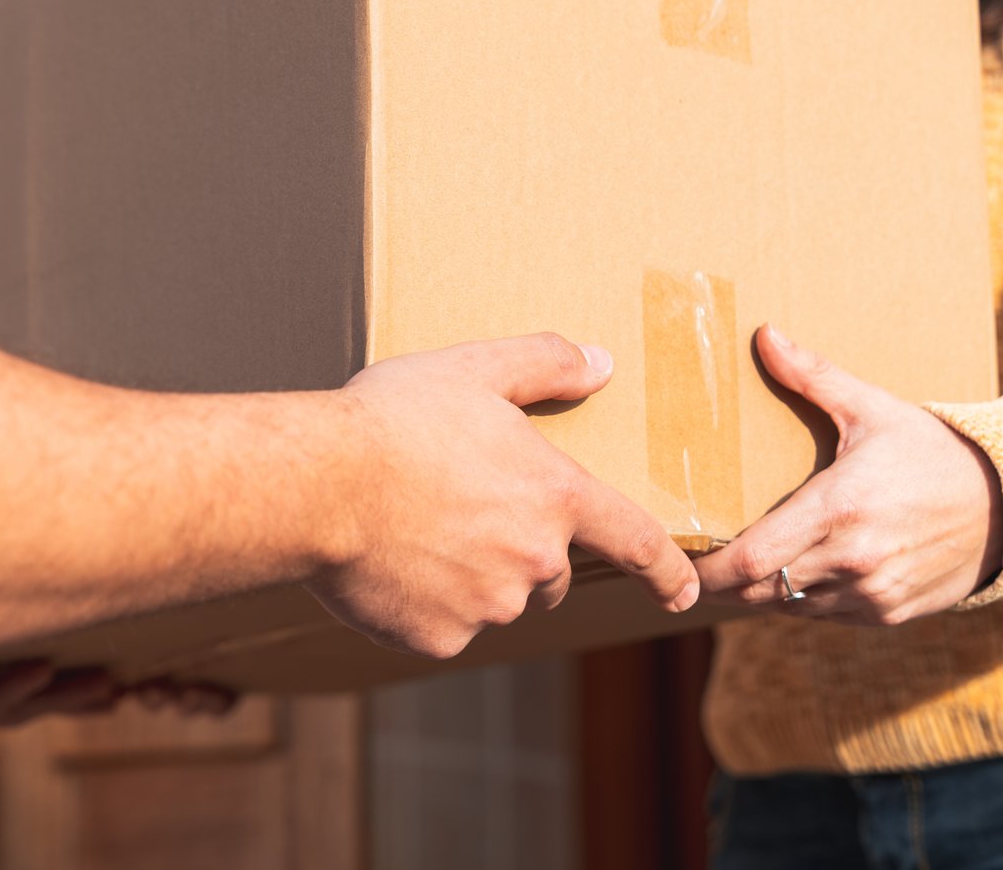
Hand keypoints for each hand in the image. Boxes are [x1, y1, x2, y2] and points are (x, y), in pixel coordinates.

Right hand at [312, 333, 700, 658]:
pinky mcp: (439, 639)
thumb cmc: (395, 419)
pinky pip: (444, 628)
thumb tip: (600, 363)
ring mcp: (488, 607)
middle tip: (461, 511)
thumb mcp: (474, 368)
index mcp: (555, 498)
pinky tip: (389, 564)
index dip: (666, 569)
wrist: (318, 483)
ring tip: (413, 530)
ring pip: (494, 600)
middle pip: (549, 574)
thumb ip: (545, 363)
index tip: (684, 593)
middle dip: (522, 552)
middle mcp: (534, 561)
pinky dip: (424, 605)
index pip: (635, 541)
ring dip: (470, 576)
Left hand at [694, 326, 1002, 624]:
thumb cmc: (932, 451)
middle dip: (720, 585)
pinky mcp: (886, 615)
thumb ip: (813, 376)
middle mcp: (852, 560)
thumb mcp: (873, 408)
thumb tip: (764, 335)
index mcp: (839, 509)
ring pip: (787, 607)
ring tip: (733, 570)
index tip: (680, 558)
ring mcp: (870, 593)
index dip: (709, 569)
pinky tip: (790, 573)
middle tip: (691, 568)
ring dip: (758, 593)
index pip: (751, 559)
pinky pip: (822, 615)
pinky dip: (799, 599)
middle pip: (759, 591)